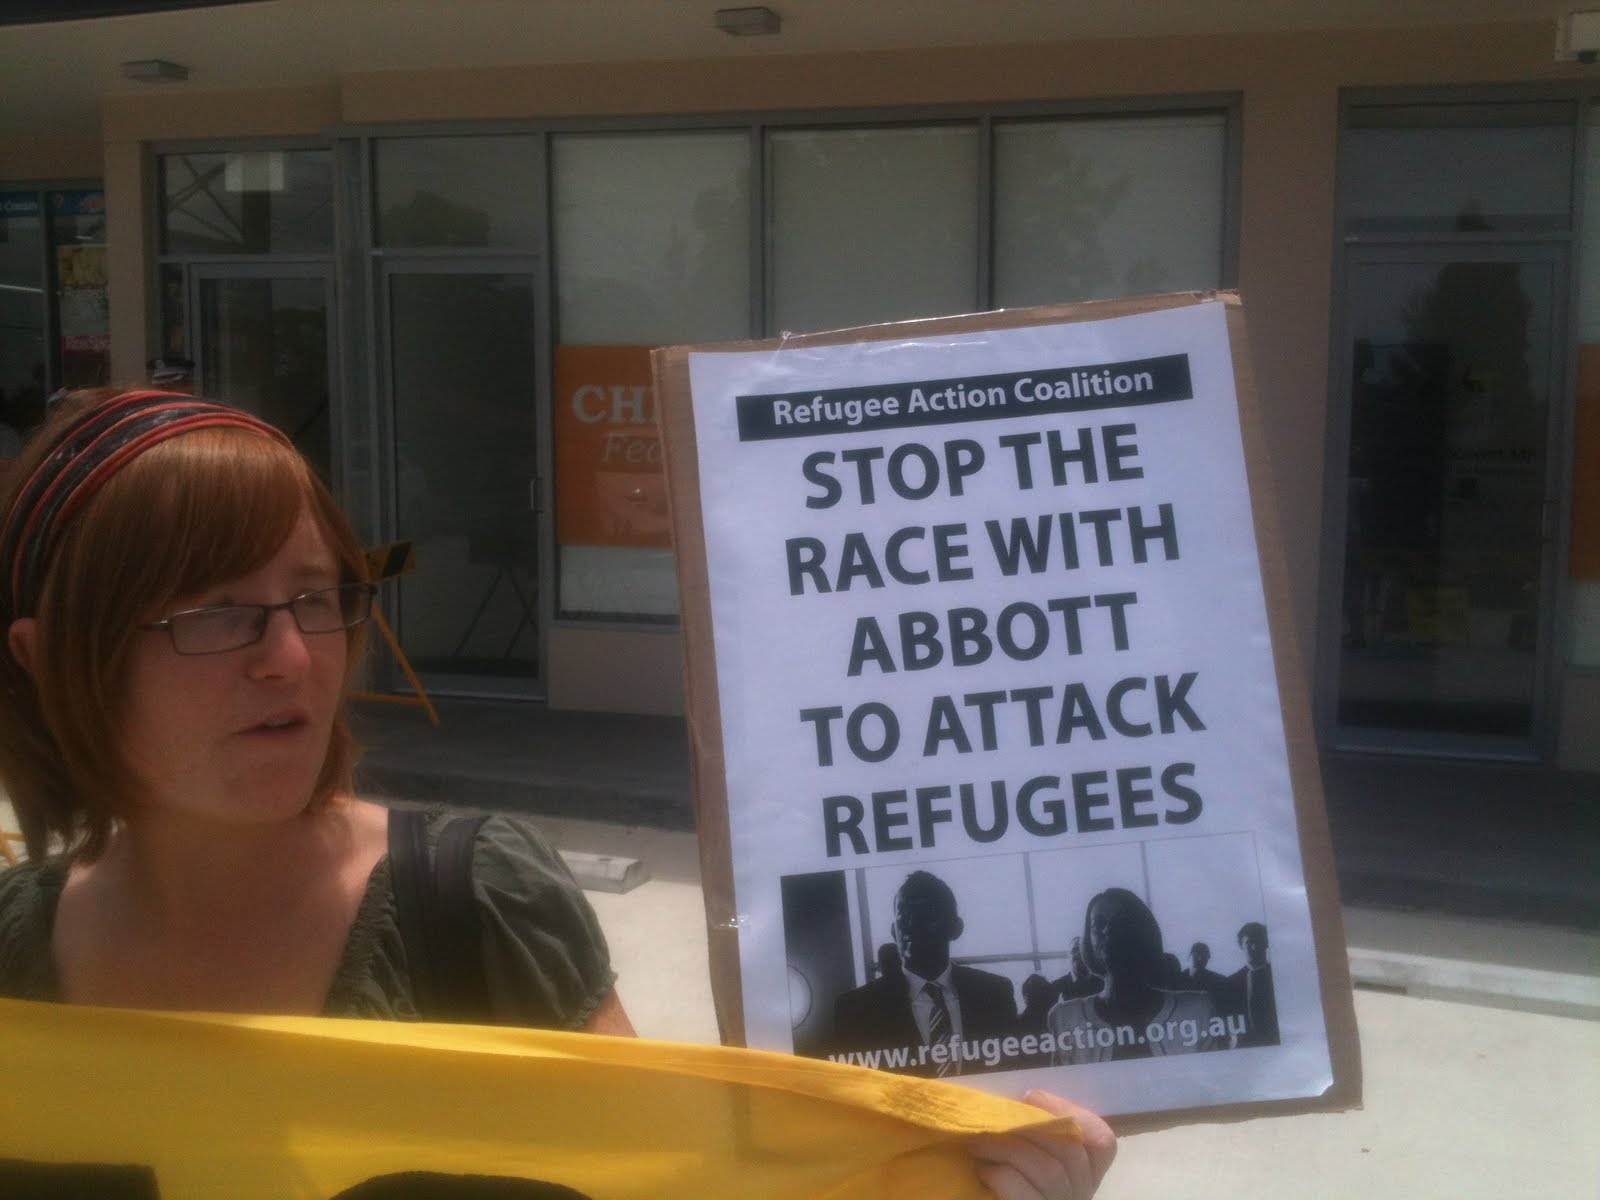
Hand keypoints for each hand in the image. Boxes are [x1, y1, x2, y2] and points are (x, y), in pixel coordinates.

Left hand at [968, 1090, 1115, 1199]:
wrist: (999, 1196)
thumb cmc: (1009, 1181)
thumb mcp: (1031, 1158)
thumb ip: (1034, 1135)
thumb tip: (1015, 1102)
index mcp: (1083, 1173)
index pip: (1102, 1141)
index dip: (1071, 1112)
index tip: (1032, 1096)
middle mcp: (1081, 1192)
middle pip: (1071, 1151)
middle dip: (1028, 1128)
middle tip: (993, 1119)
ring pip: (1049, 1171)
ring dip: (1008, 1149)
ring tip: (979, 1144)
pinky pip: (1025, 1195)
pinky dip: (1001, 1176)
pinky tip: (983, 1171)